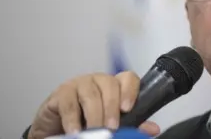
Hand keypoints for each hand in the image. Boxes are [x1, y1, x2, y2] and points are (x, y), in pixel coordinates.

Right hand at [27, 71, 160, 138]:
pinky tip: (75, 132)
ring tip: (95, 131)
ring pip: (90, 94)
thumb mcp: (112, 124)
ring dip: (94, 115)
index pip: (128, 78)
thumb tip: (153, 129)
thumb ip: (133, 124)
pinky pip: (69, 103)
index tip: (128, 108)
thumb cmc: (87, 123)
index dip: (130, 90)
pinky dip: (73, 120)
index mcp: (114, 86)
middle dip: (112, 107)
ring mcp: (79, 84)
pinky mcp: (61, 93)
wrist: (57, 130)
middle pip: (110, 85)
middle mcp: (98, 80)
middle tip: (112, 127)